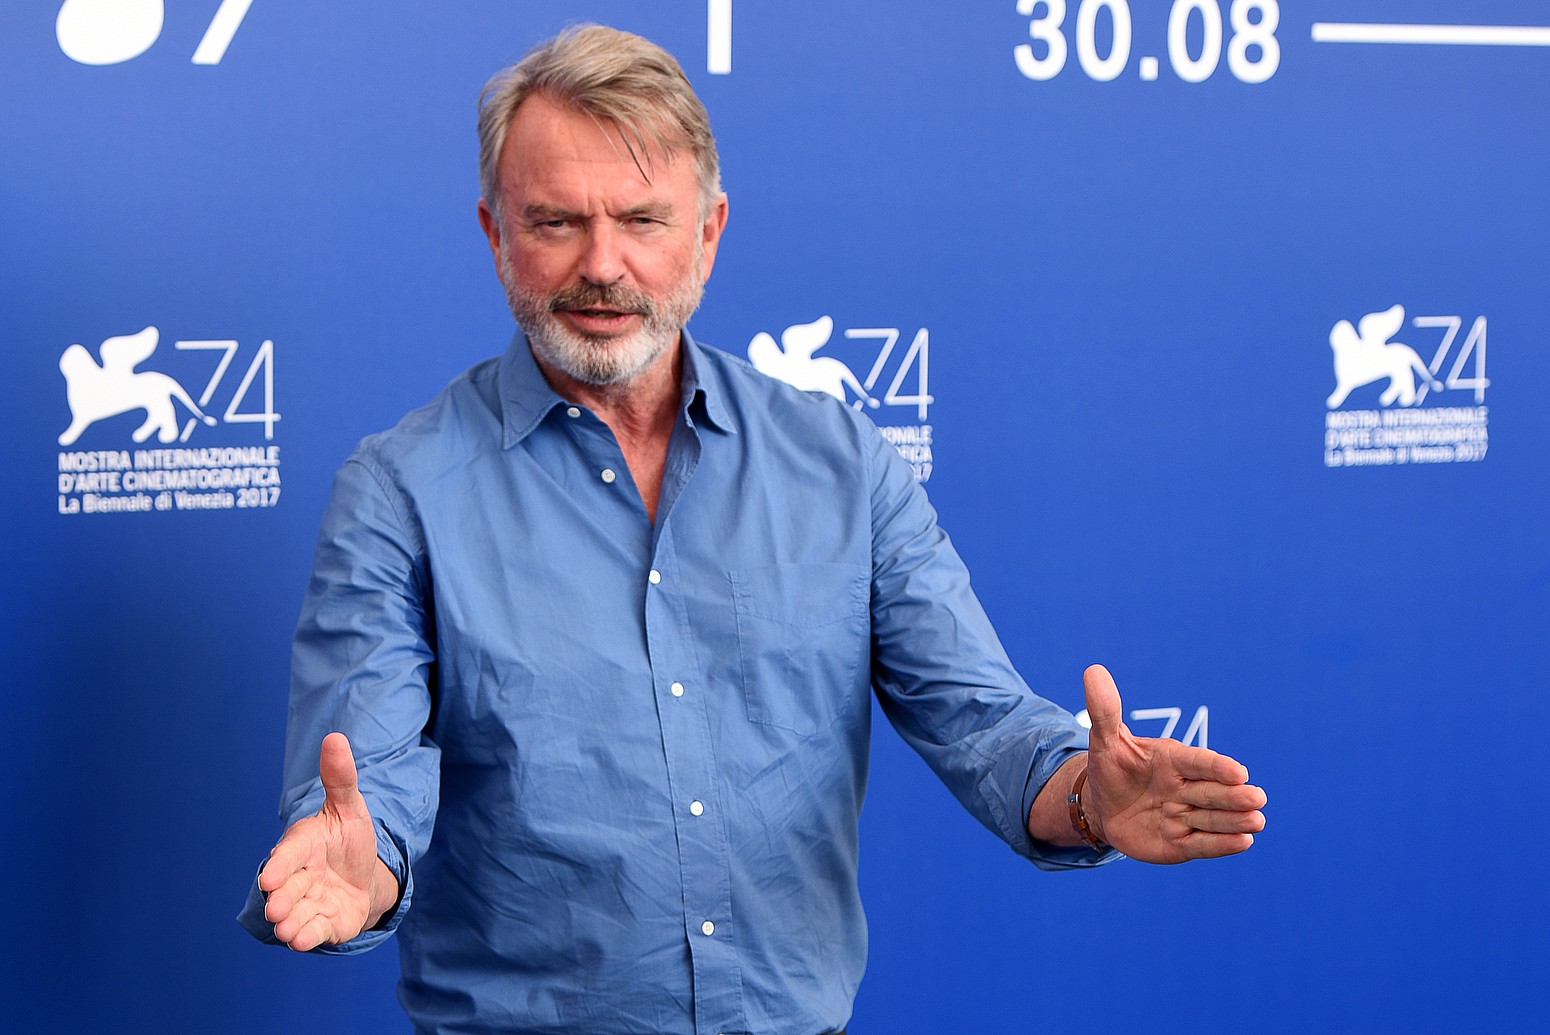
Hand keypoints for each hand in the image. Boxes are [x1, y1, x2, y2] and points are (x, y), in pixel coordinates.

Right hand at [259, 733, 397, 949]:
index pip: (289, 854)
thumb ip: (339, 778)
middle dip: (283, 898)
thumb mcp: (349, 807)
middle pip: (289, 888)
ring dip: (291, 921)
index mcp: (303, 845)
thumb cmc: (349, 839)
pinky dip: (307, 936)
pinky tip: (301, 941)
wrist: (364, 875)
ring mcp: (310, 902)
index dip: (281, 864)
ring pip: (297, 913)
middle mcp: (301, 876)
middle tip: (277, 907)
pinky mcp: (323, 925)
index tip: (271, 876)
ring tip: (287, 929)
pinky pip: (313, 932)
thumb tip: (335, 738)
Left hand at [1082, 665, 1265, 862]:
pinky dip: (1222, 845)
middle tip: (1256, 797)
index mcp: (1173, 760)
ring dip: (1234, 820)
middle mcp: (1185, 788)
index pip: (1197, 762)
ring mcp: (1185, 817)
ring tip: (1256, 820)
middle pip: (1212, 792)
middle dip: (1234, 796)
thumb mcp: (1105, 740)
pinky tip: (1243, 841)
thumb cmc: (1112, 768)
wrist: (1104, 806)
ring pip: (1213, 819)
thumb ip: (1105, 711)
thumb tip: (1093, 670)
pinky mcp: (1181, 844)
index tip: (1238, 771)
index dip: (1216, 767)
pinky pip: (1202, 845)